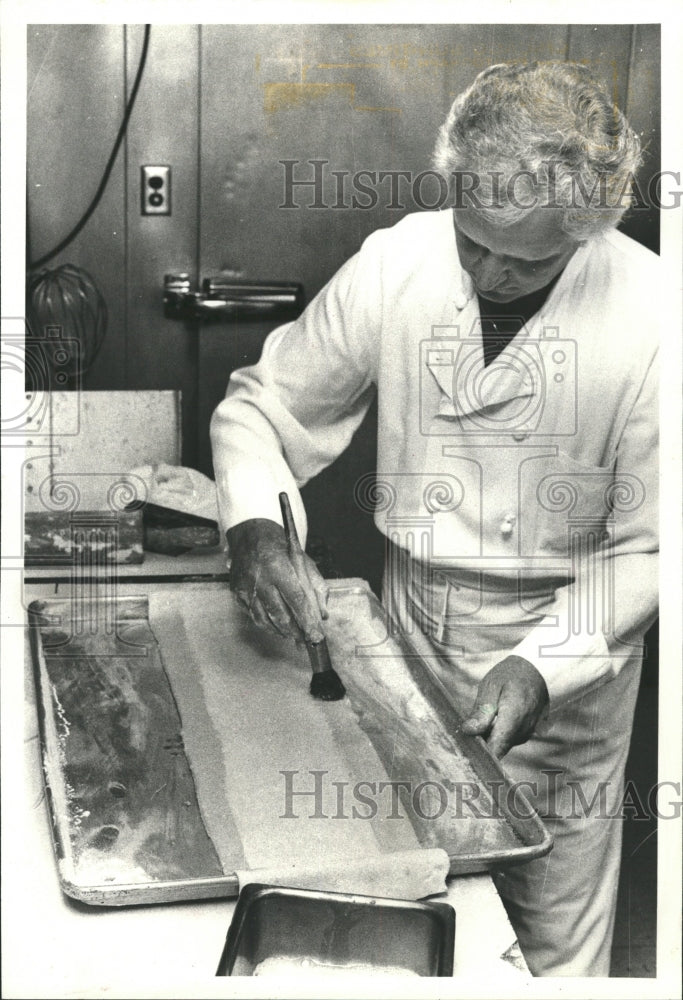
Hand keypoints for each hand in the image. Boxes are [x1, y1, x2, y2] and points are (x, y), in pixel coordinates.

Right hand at [226, 518, 328, 641]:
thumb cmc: (281, 550)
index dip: (307, 620)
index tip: (316, 635)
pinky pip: (253, 615)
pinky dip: (266, 624)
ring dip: (280, 631)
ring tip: (292, 635)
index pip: (296, 599)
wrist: (251, 536)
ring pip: (264, 619)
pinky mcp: (236, 593)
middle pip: (279, 614)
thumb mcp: (304, 562)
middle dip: (294, 631)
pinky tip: (276, 626)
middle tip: (305, 640)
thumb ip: (316, 588)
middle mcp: (259, 578)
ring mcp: (245, 587)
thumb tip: (321, 615)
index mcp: (278, 566)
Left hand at [461, 656, 548, 757]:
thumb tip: (468, 731)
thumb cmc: (511, 675)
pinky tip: (495, 716)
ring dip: (490, 735)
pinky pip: (509, 738)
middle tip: (472, 723)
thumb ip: (481, 711)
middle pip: (497, 748)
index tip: (466, 743)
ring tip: (485, 715)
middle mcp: (523, 731)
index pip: (495, 749)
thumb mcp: (491, 686)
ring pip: (502, 744)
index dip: (478, 751)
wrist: (537, 671)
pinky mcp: (527, 733)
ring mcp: (527, 733)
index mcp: (513, 719)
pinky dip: (499, 731)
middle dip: (482, 741)